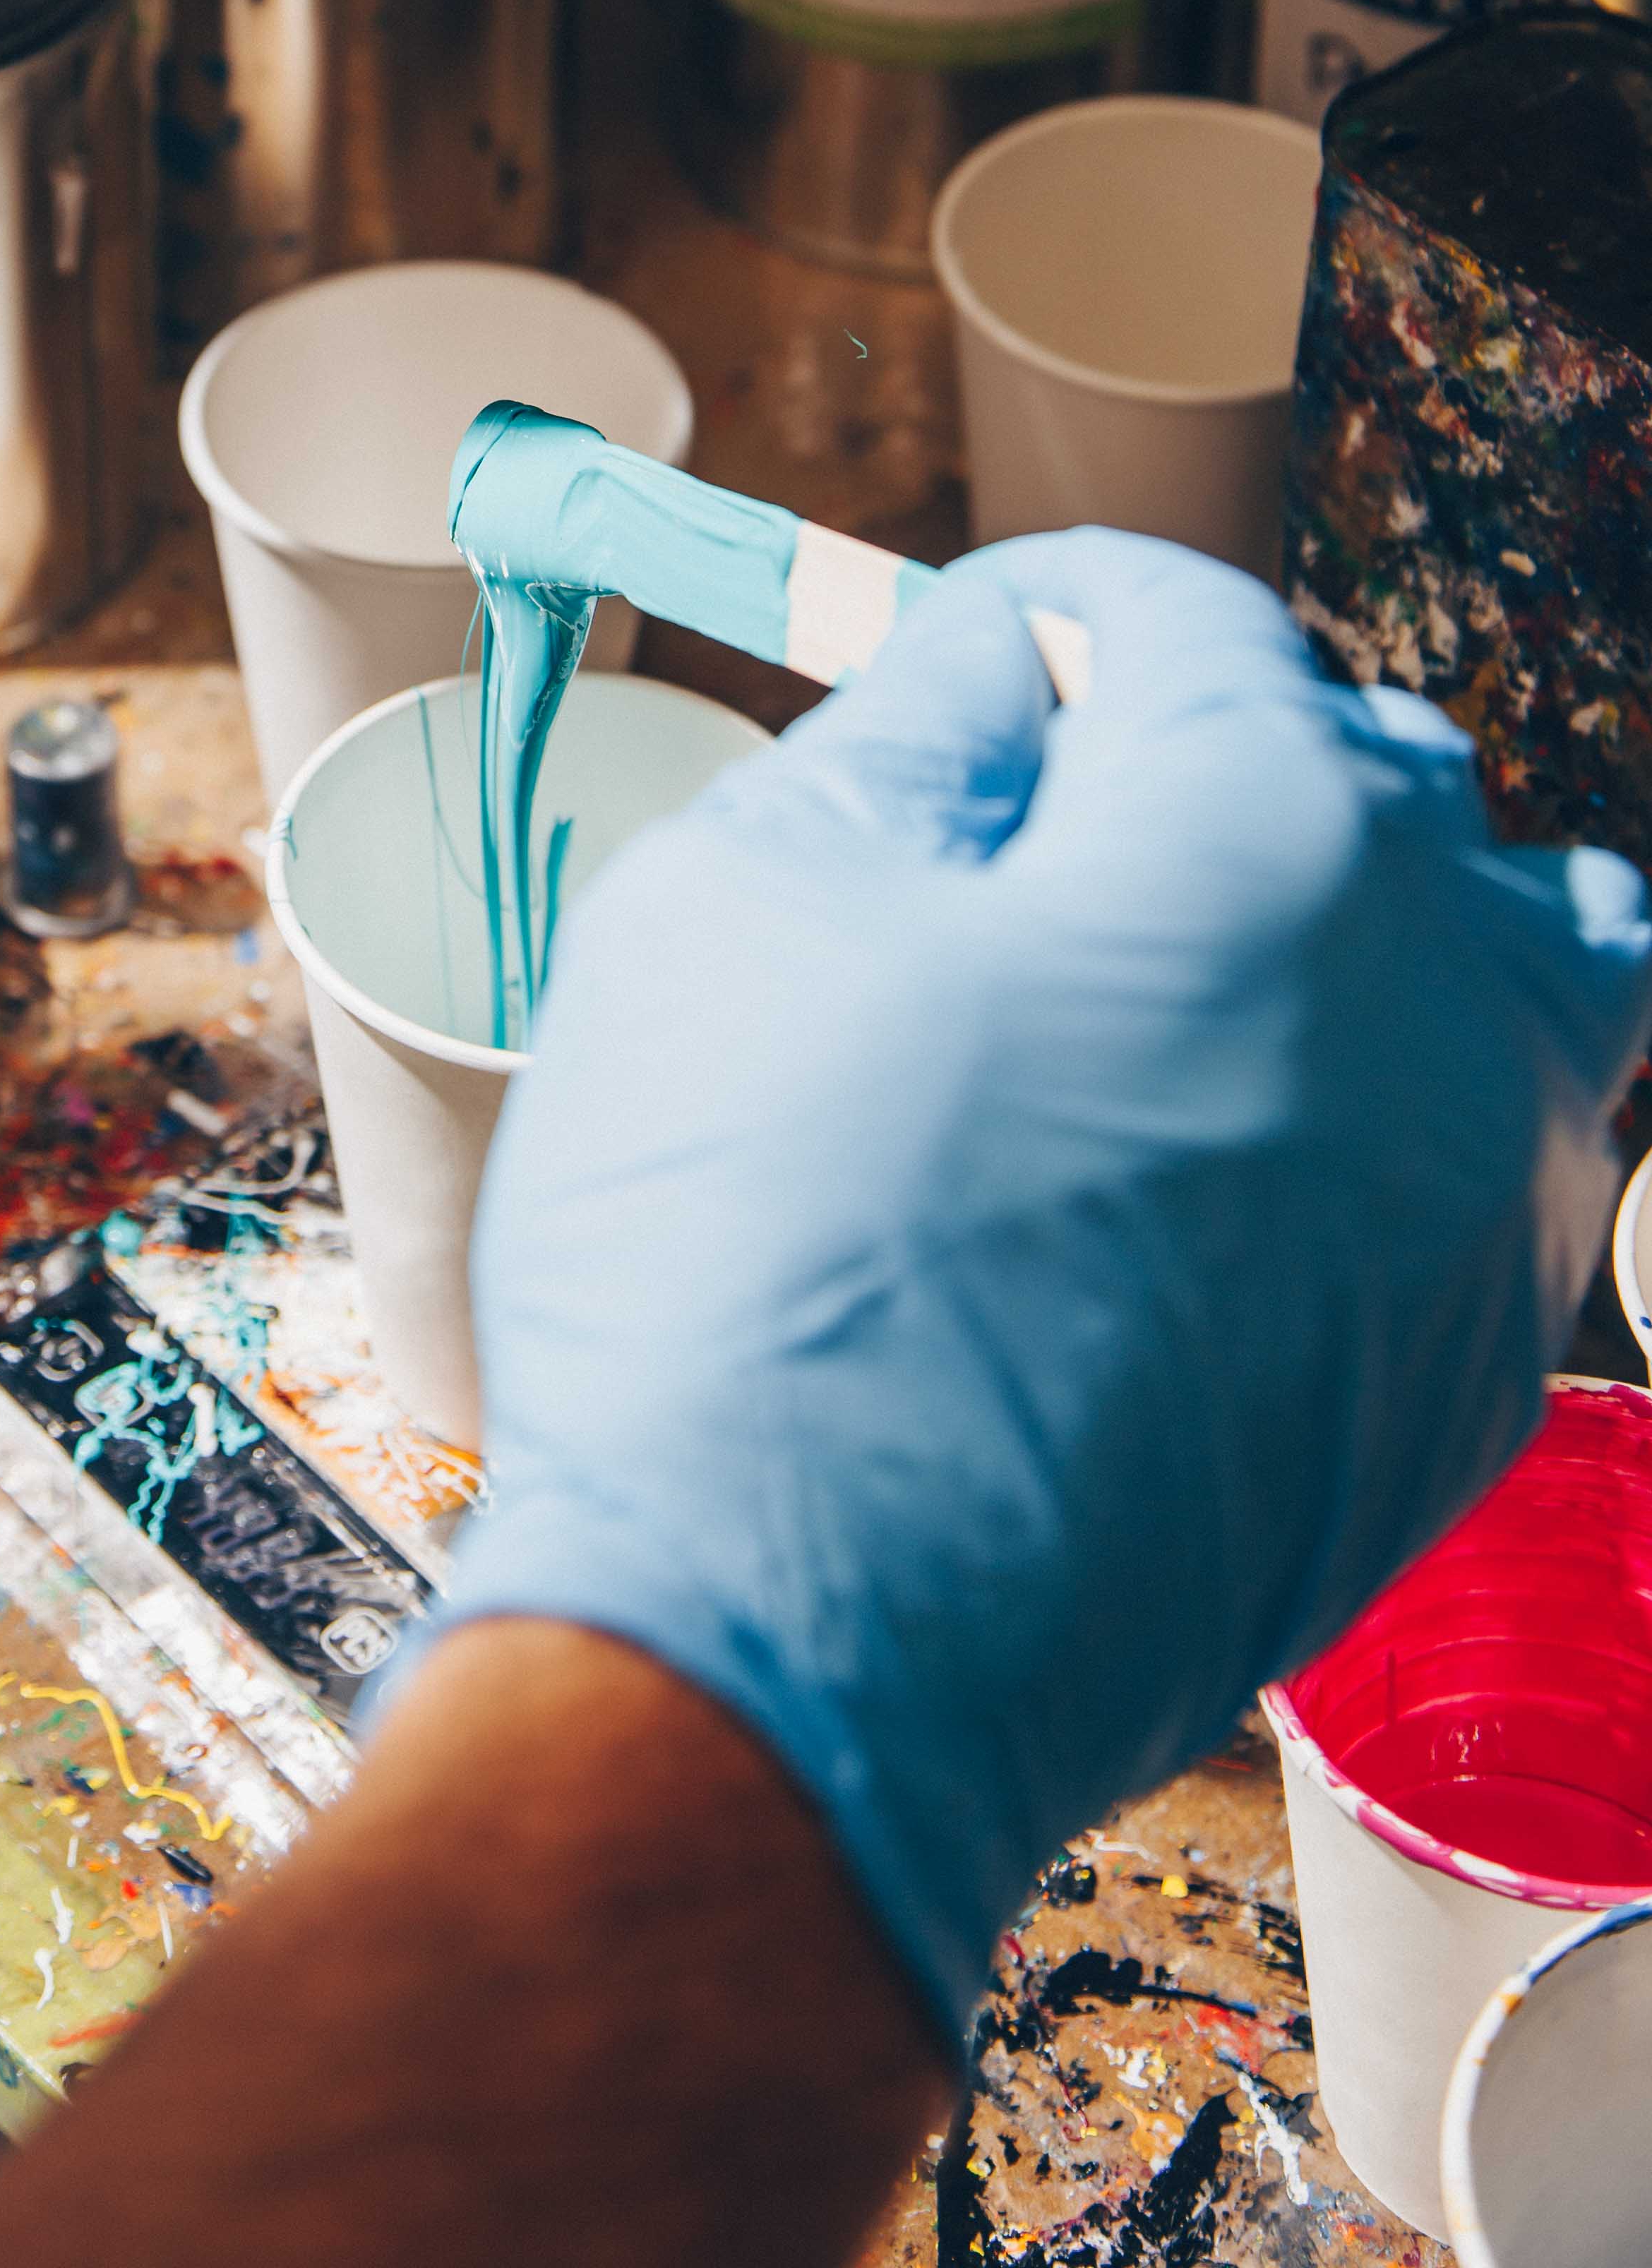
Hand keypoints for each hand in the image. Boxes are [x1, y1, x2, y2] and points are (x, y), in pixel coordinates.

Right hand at [439, 527, 1651, 2037]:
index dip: (1043, 614)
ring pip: (1523, 965)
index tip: (960, 658)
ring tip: (1202, 981)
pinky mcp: (1472, 1386)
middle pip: (1373, 775)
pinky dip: (1390, 1124)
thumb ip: (913, 734)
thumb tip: (998, 669)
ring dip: (1384, 925)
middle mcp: (1441, 993)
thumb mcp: (755, 895)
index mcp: (1266, 827)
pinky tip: (1220, 1186)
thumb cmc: (753, 1254)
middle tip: (1024, 832)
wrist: (802, 1662)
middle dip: (1210, 752)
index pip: (1186, 619)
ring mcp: (1488, 1206)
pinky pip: (1491, 1174)